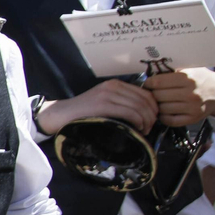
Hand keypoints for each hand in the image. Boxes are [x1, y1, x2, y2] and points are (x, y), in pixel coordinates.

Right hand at [36, 79, 157, 135]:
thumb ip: (120, 102)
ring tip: (144, 130)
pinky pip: (129, 112)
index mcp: (115, 84)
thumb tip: (143, 113)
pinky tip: (137, 129)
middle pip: (145, 99)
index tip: (153, 119)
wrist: (60, 114)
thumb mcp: (103, 102)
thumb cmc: (82, 113)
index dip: (154, 107)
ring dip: (147, 121)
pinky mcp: (103, 105)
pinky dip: (138, 121)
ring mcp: (107, 95)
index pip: (145, 93)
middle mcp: (113, 86)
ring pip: (139, 106)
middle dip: (152, 115)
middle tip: (150, 127)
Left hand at [145, 68, 214, 126]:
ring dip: (158, 105)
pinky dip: (164, 117)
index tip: (148, 84)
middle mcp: (191, 93)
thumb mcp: (190, 68)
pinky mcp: (193, 118)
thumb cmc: (201, 78)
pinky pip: (170, 121)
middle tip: (154, 93)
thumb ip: (172, 70)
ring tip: (161, 101)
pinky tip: (165, 111)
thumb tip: (149, 72)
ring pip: (162, 109)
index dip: (149, 83)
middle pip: (158, 96)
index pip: (158, 82)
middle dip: (153, 94)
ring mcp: (192, 107)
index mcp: (188, 77)